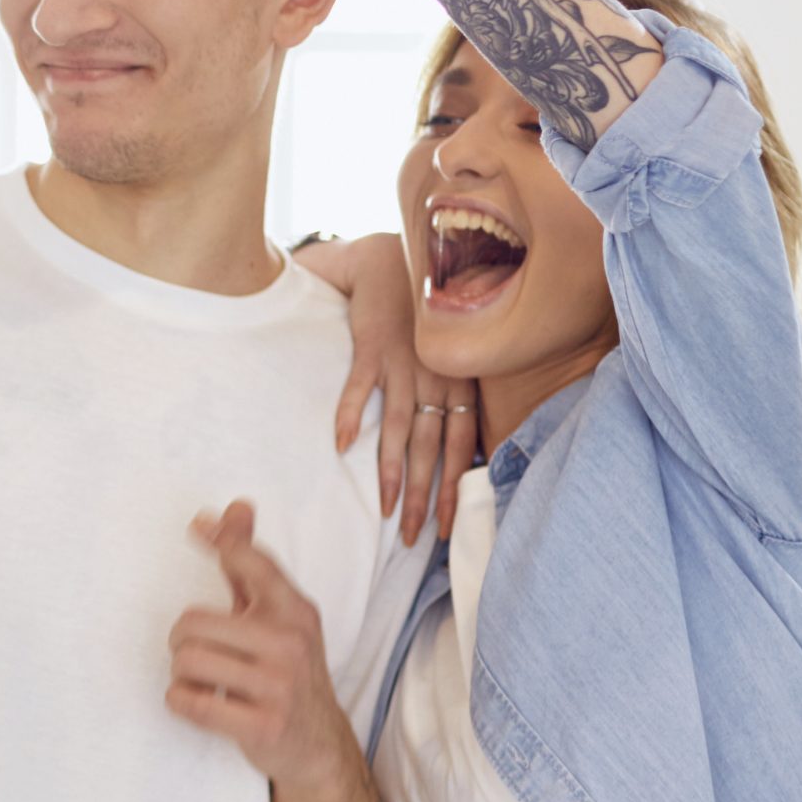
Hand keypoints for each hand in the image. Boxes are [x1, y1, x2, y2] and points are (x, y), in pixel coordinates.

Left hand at [167, 500, 362, 792]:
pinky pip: (191, 702)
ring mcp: (279, 686)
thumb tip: (235, 508)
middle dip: (182, 640)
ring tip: (200, 680)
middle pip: (193, 622)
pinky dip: (181, 701)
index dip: (221, 542)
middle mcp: (290, 643)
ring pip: (187, 661)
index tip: (196, 526)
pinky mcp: (262, 725)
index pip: (251, 562)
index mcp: (295, 611)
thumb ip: (250, 564)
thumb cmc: (286, 670)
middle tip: (196, 653)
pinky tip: (198, 701)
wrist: (318, 744)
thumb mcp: (278, 616)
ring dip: (181, 673)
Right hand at [333, 234, 476, 544]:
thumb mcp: (445, 359)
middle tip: (412, 535)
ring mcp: (404, 364)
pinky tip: (341, 447)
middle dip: (422, 496)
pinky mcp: (372, 347)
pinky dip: (349, 416)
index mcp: (457, 386)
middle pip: (430, 448)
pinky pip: (360, 388)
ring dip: (391, 471)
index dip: (452, 488)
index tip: (443, 527)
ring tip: (384, 508)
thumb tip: (454, 452)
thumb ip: (449, 400)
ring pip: (399, 428)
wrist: (391, 266)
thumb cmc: (418, 322)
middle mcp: (435, 379)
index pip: (460, 448)